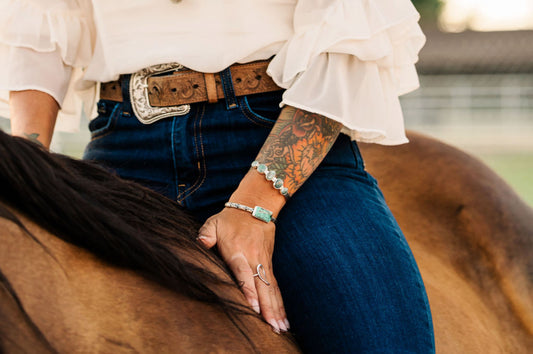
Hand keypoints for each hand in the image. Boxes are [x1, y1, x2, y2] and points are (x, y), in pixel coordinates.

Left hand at [197, 207, 288, 332]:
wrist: (255, 206)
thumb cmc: (230, 218)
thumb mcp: (213, 223)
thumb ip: (206, 235)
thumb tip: (201, 243)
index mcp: (238, 251)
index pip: (243, 274)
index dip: (248, 291)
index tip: (254, 308)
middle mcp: (253, 259)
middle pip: (261, 286)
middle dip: (267, 308)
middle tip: (272, 326)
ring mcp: (263, 262)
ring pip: (271, 289)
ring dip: (276, 309)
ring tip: (281, 327)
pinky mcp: (269, 264)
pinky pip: (275, 286)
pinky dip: (280, 302)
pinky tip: (283, 317)